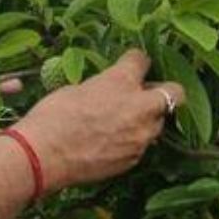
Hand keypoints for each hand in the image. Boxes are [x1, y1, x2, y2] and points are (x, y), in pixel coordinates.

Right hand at [11, 49, 183, 194]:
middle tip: (144, 94)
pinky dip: (132, 140)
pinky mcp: (134, 158)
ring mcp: (141, 136)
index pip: (142, 60)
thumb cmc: (52, 116)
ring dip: (147, 119)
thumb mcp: (75, 89)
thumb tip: (108, 92)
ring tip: (123, 122)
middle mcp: (140, 107)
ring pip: (158, 122)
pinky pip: (142, 144)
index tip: (131, 64)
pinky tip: (111, 142)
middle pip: (174, 92)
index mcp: (121, 81)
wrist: (44, 156)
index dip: (136, 61)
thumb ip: (101, 88)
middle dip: (163, 90)